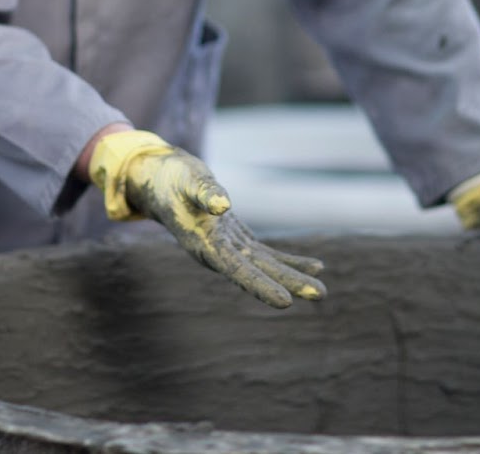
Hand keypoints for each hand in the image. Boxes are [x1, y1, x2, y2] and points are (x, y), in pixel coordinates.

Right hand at [89, 129, 325, 307]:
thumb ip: (204, 192)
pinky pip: (265, 255)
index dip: (261, 285)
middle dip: (288, 283)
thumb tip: (223, 205)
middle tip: (320, 294)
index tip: (286, 302)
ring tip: (320, 291)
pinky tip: (313, 264)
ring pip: (265, 266)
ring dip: (292, 276)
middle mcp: (217, 253)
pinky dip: (288, 260)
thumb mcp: (188, 179)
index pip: (238, 270)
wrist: (159, 180)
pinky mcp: (235, 239)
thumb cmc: (173, 179)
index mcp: (205, 245)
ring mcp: (228, 248)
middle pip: (258, 273)